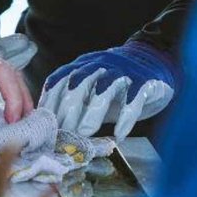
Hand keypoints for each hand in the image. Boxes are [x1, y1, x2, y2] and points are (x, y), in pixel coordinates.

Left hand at [39, 40, 179, 139]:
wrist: (153, 60)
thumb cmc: (116, 82)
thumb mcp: (92, 89)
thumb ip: (75, 103)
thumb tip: (53, 127)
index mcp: (82, 66)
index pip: (59, 81)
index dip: (50, 102)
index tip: (43, 124)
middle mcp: (99, 66)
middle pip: (77, 86)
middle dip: (67, 112)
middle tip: (62, 135)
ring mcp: (121, 72)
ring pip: (103, 91)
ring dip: (91, 114)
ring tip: (85, 135)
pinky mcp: (144, 82)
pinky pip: (133, 100)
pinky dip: (125, 119)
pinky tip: (119, 135)